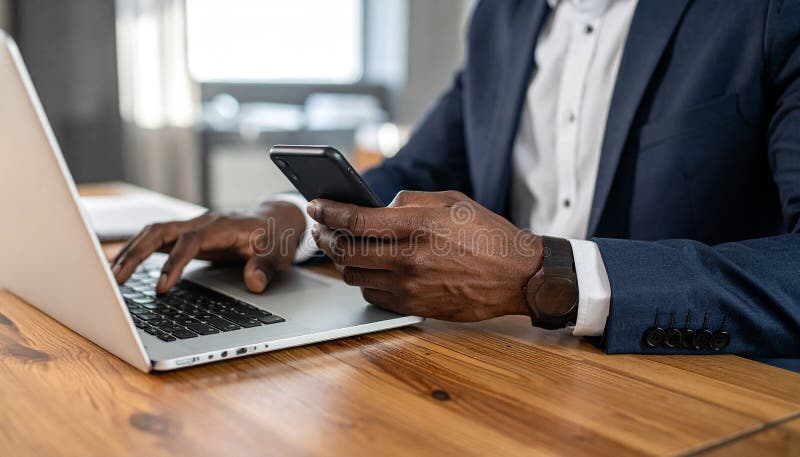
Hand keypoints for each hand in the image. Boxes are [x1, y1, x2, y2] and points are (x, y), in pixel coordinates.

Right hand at [111, 201, 305, 293]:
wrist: (274, 219)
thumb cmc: (274, 236)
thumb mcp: (277, 253)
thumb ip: (265, 267)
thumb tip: (254, 283)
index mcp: (221, 226)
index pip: (190, 242)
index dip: (174, 263)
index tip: (162, 288)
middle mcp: (201, 222)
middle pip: (160, 231)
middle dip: (135, 253)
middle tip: (114, 280)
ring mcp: (192, 226)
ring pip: (153, 232)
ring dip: (130, 251)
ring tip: (110, 276)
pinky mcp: (186, 234)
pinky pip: (156, 238)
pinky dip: (136, 250)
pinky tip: (121, 266)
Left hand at [308, 190, 541, 320]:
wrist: (516, 276)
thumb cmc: (487, 235)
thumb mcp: (451, 202)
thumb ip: (409, 201)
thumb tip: (377, 209)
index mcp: (418, 226)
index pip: (356, 220)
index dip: (328, 212)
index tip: (315, 205)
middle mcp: (410, 258)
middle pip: (346, 251)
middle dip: (325, 237)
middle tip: (321, 228)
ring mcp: (410, 286)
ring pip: (354, 275)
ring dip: (341, 261)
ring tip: (342, 248)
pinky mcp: (414, 306)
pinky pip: (372, 295)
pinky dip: (363, 281)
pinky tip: (367, 270)